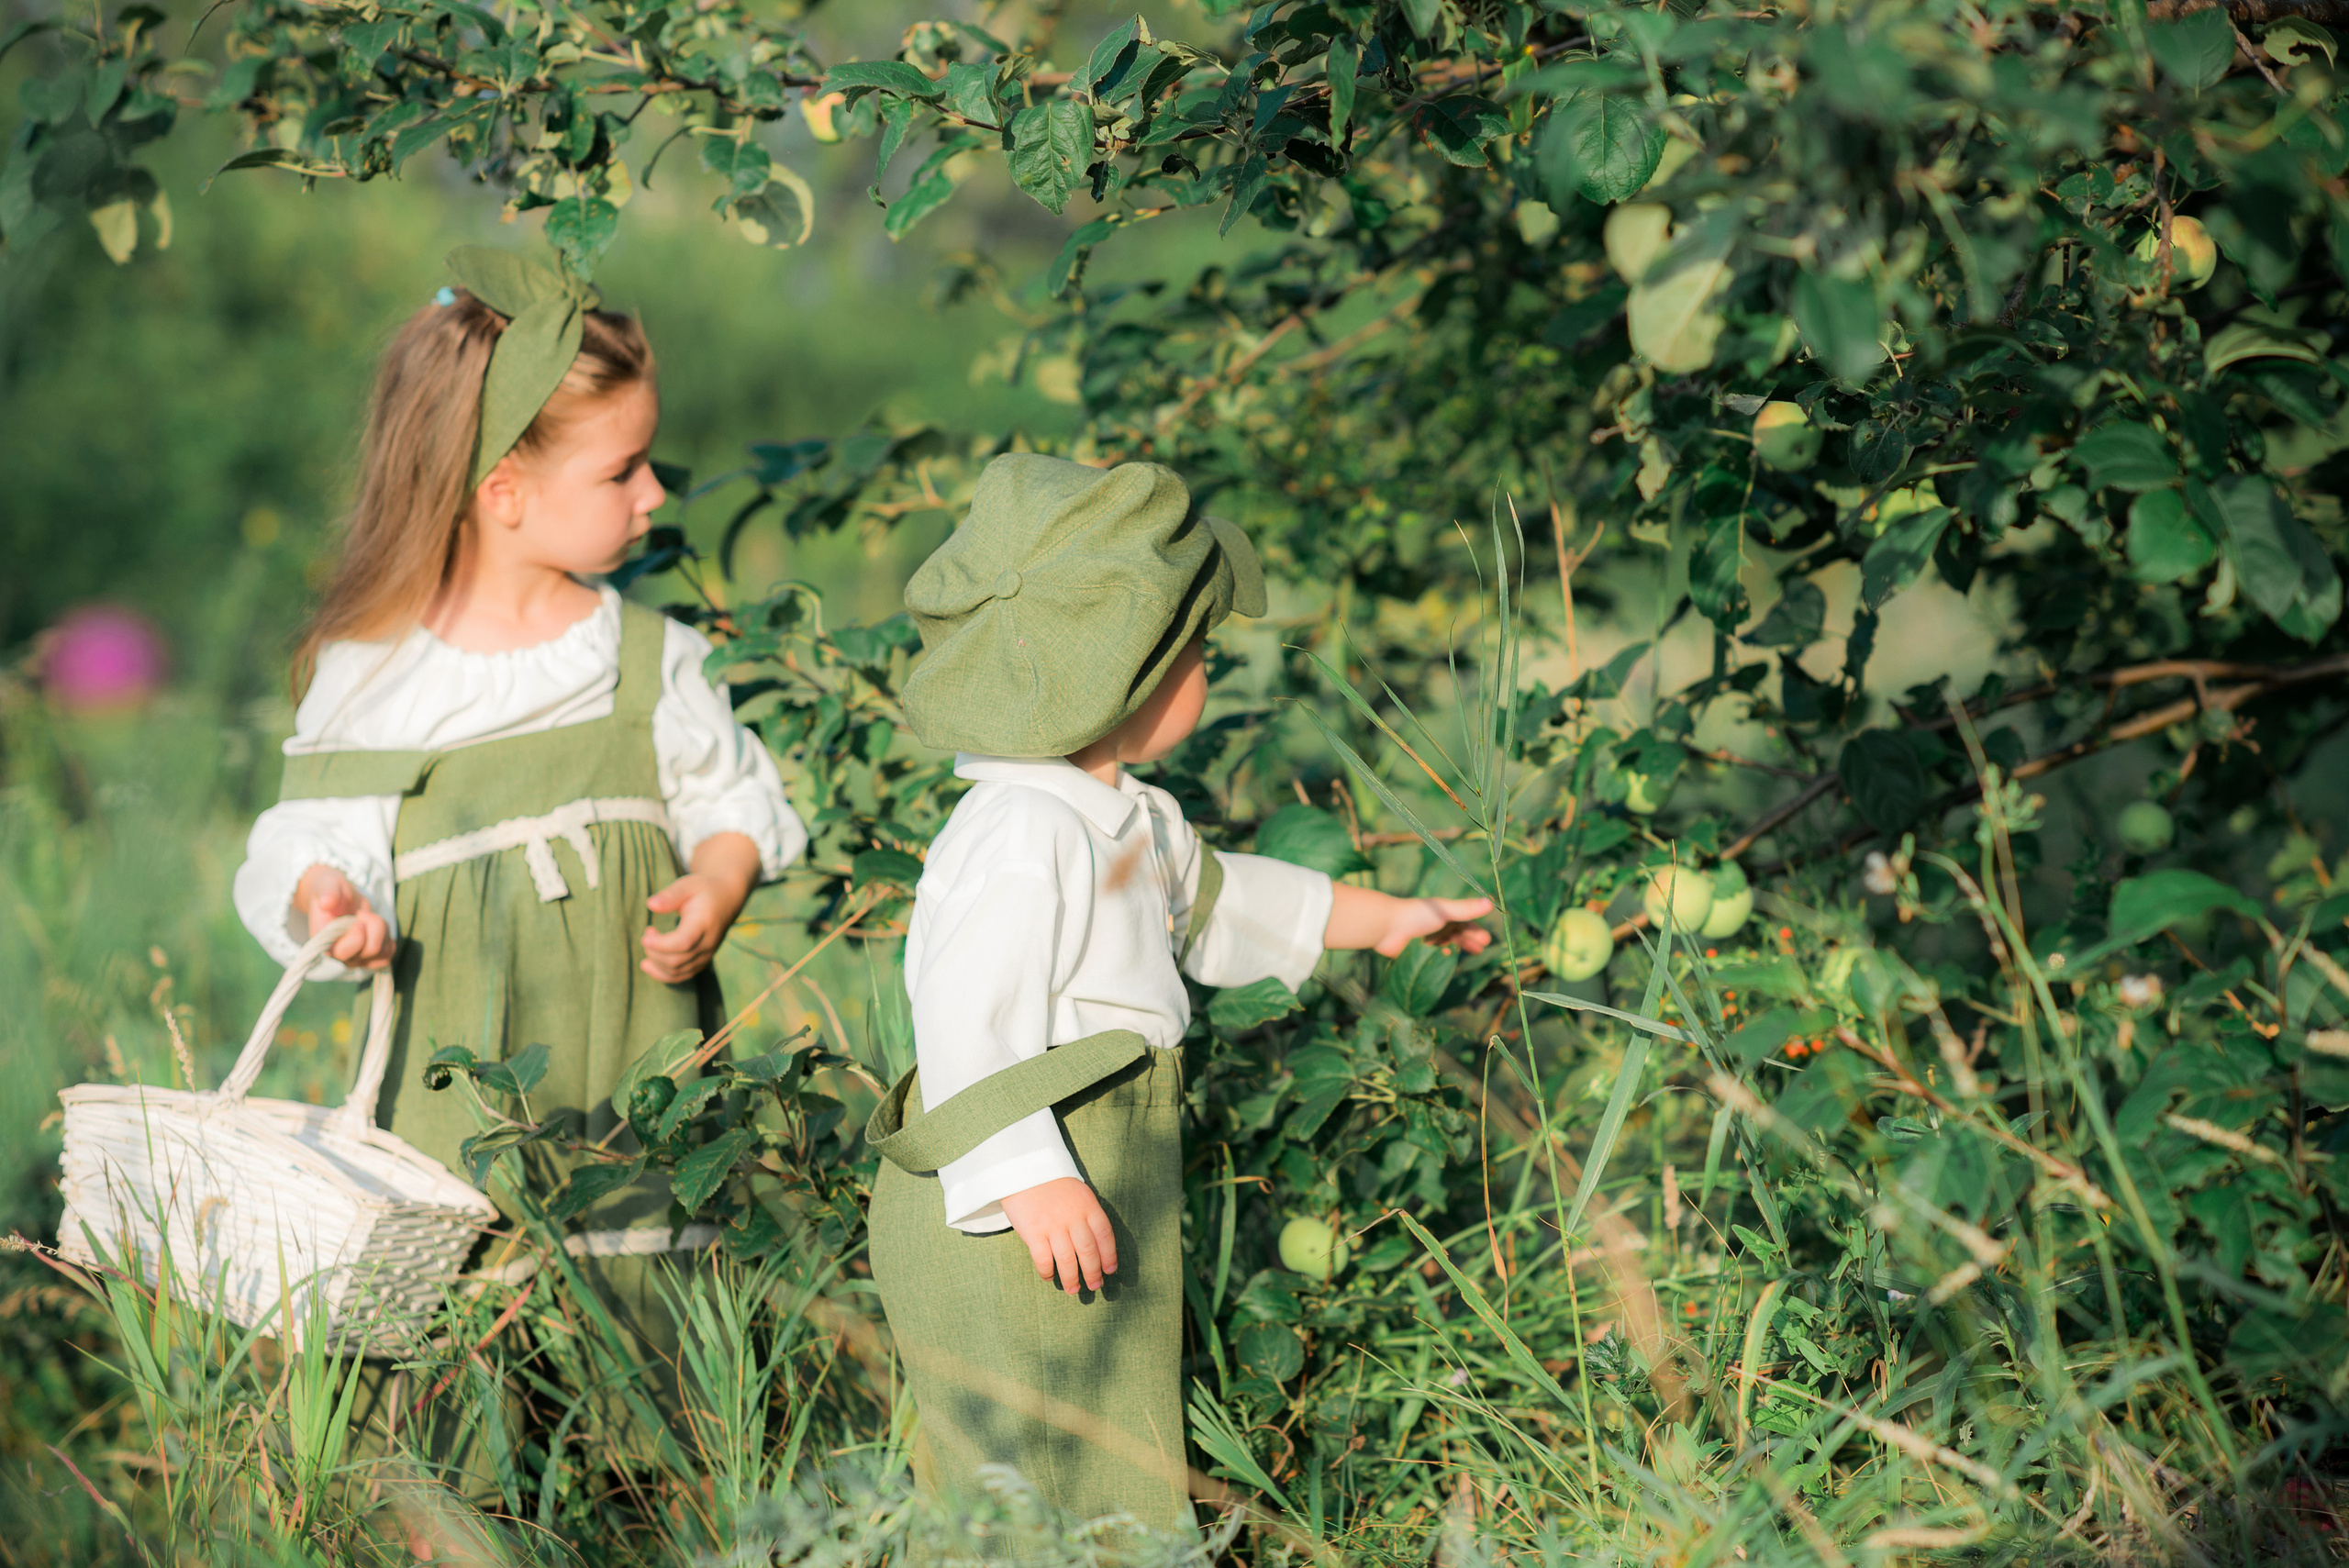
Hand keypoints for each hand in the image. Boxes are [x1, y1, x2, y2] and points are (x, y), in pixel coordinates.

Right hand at [293, 864, 392, 969]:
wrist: (339, 897)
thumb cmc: (332, 891)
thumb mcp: (328, 885)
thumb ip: (328, 893)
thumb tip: (326, 903)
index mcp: (324, 942)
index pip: (343, 953)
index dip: (358, 936)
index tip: (359, 916)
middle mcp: (339, 956)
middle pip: (371, 950)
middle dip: (374, 926)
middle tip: (363, 913)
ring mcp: (356, 958)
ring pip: (384, 953)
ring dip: (382, 931)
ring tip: (369, 919)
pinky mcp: (370, 957)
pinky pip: (388, 953)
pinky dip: (387, 939)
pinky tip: (376, 928)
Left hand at [641, 830, 760, 981]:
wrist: (727, 899)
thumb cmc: (703, 890)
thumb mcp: (687, 885)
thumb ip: (670, 895)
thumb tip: (650, 905)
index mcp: (704, 923)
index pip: (683, 943)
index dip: (661, 944)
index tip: (646, 934)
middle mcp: (708, 943)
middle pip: (676, 961)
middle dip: (653, 951)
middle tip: (647, 933)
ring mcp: (706, 955)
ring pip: (677, 972)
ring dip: (655, 962)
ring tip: (649, 943)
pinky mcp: (702, 961)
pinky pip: (681, 976)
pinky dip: (662, 974)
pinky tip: (649, 963)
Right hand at [998, 1177, 1118, 1294]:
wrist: (1023, 1168)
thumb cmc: (1053, 1183)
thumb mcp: (1078, 1193)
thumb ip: (1087, 1215)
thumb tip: (1095, 1244)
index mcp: (1088, 1206)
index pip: (1105, 1236)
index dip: (1109, 1256)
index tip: (1110, 1270)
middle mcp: (1073, 1218)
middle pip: (1088, 1252)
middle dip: (1093, 1273)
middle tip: (1095, 1286)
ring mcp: (1053, 1226)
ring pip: (1067, 1260)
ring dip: (1072, 1279)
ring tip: (1073, 1289)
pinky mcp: (1033, 1232)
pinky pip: (1043, 1260)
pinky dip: (1047, 1273)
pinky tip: (1049, 1277)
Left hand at [1325, 884, 1495, 956]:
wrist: (1387, 927)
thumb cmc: (1417, 915)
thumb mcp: (1445, 911)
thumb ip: (1467, 909)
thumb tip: (1491, 903)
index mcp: (1443, 914)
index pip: (1464, 922)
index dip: (1475, 930)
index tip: (1486, 940)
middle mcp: (1435, 925)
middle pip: (1457, 934)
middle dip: (1469, 941)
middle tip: (1481, 949)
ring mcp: (1426, 939)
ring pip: (1446, 944)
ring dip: (1458, 948)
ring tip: (1469, 954)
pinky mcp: (1417, 952)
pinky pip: (1433, 956)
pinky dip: (1442, 956)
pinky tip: (1448, 958)